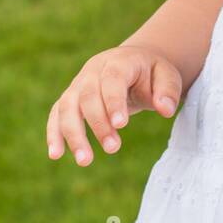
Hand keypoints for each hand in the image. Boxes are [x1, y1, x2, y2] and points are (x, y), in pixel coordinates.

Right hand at [46, 45, 182, 165]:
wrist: (133, 63)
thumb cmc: (151, 73)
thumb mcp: (168, 76)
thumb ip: (168, 91)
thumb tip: (165, 110)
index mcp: (118, 61)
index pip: (112, 79)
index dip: (114, 101)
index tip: (121, 125)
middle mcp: (93, 71)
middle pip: (88, 95)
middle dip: (98, 123)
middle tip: (113, 148)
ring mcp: (78, 84)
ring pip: (67, 106)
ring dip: (73, 133)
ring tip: (85, 161)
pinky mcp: (70, 98)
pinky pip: (56, 114)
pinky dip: (54, 133)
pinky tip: (55, 154)